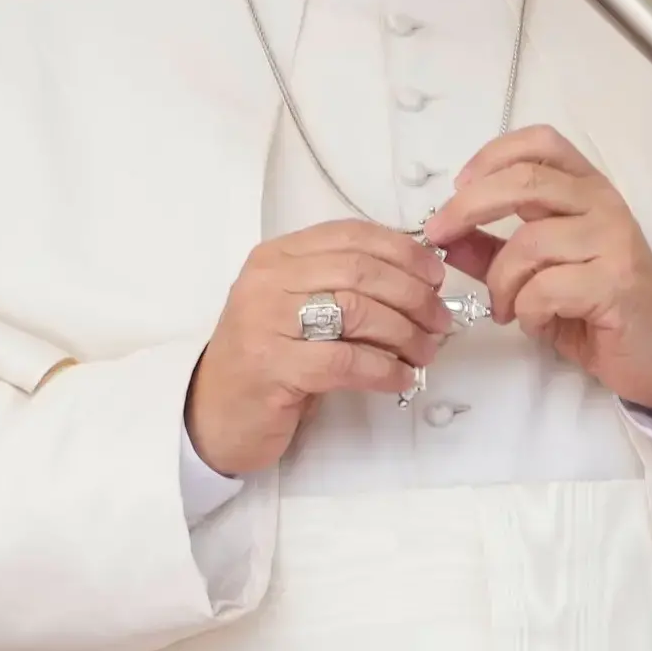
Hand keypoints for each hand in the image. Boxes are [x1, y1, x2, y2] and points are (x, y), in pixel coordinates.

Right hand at [185, 221, 452, 475]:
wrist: (211, 415)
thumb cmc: (266, 358)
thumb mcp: (296, 307)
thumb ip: (340, 285)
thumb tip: (417, 280)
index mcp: (276, 256)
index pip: (350, 235)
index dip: (403, 251)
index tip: (435, 275)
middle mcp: (268, 281)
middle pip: (361, 271)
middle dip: (413, 294)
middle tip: (440, 319)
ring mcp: (266, 323)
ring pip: (358, 311)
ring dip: (405, 332)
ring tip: (425, 351)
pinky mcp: (273, 368)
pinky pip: (346, 361)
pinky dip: (384, 368)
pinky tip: (401, 378)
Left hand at [422, 125, 651, 416]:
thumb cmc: (596, 308)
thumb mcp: (537, 274)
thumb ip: (492, 250)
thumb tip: (444, 235)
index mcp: (586, 189)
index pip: (540, 142)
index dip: (492, 155)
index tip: (459, 186)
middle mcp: (603, 204)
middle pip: (525, 180)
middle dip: (468, 206)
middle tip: (439, 235)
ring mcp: (614, 241)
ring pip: (529, 242)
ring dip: (501, 282)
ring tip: (503, 308)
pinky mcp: (616, 282)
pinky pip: (546, 287)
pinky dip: (527, 309)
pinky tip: (536, 323)